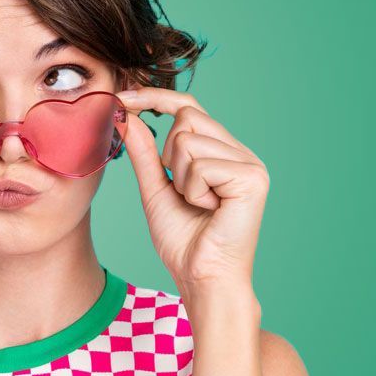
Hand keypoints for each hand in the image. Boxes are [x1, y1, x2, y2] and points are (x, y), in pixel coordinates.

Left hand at [116, 87, 269, 295]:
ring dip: (180, 177)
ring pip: (189, 139)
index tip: (122, 98)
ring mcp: (250, 163)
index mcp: (221, 152)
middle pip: (187, 116)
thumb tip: (130, 116)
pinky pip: (201, 164)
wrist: (201, 278)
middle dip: (168, 154)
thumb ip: (144, 153)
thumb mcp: (155, 189)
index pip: (189, 107)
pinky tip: (210, 209)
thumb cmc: (183, 241)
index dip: (156, 97)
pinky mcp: (253, 178)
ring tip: (199, 204)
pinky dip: (193, 190)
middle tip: (182, 191)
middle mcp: (240, 152)